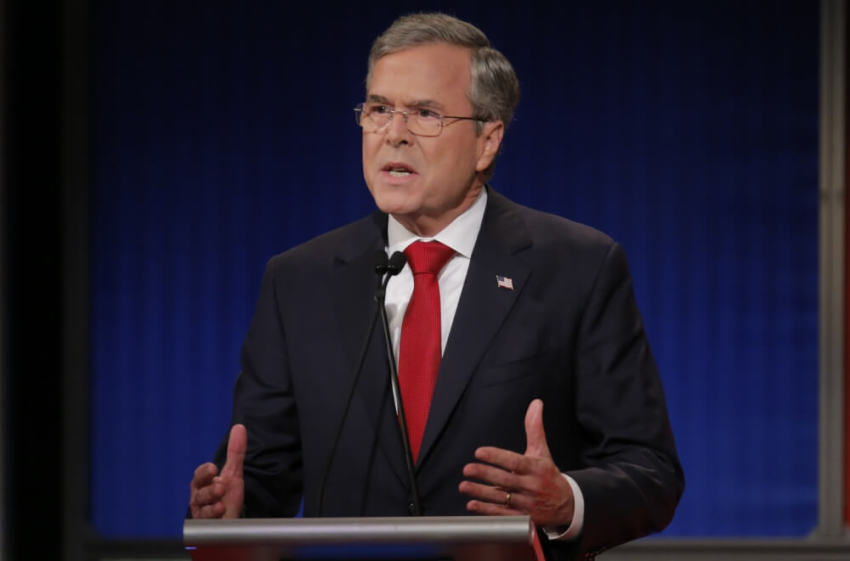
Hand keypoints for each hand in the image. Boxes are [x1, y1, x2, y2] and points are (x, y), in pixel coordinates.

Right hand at [189, 424, 245, 518]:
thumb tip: (239, 427)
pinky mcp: (206, 528)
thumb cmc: (227, 497)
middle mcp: (200, 498)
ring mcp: (202, 513)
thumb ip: (235, 452)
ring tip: (220, 504)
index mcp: (204, 484)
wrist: (231, 523)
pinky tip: (220, 514)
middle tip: (220, 486)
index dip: (205, 472)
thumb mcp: (233, 473)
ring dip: (211, 505)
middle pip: (198, 492)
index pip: (200, 475)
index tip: (213, 469)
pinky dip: (212, 519)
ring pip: (201, 509)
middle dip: (208, 489)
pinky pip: (205, 524)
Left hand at [459, 399, 573, 526]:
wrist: (566, 504)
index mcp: (536, 468)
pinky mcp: (523, 517)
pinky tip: (472, 504)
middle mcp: (532, 486)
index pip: (514, 462)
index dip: (496, 457)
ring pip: (502, 498)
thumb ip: (535, 428)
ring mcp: (527, 504)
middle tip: (467, 469)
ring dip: (481, 493)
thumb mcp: (542, 451)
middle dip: (485, 474)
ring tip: (464, 485)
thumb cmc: (548, 474)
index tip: (479, 452)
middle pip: (505, 480)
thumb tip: (536, 403)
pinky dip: (487, 510)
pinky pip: (503, 515)